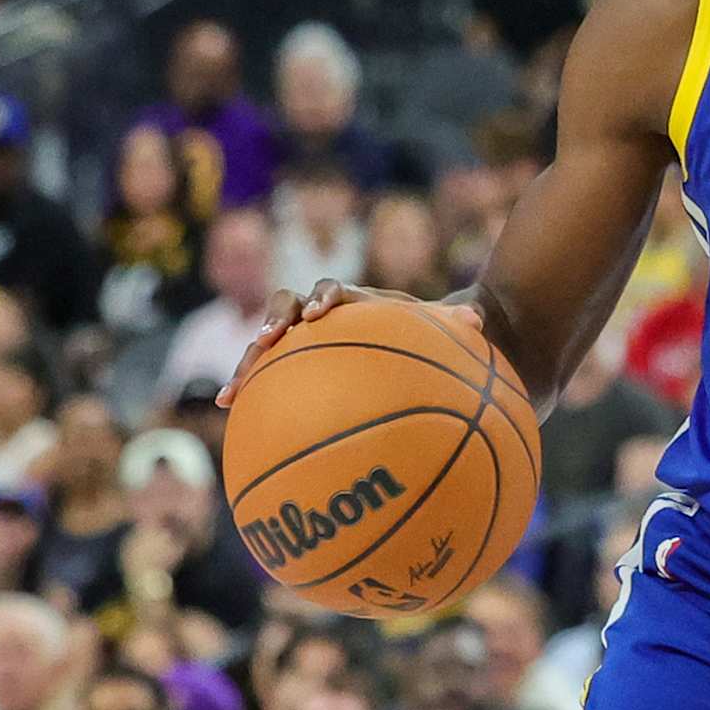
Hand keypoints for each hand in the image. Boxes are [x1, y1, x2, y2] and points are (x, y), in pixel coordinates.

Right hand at [217, 280, 487, 405]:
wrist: (412, 345)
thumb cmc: (428, 338)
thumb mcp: (444, 334)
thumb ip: (455, 326)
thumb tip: (479, 319)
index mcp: (352, 302)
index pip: (331, 290)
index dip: (322, 297)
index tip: (320, 314)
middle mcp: (320, 316)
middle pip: (286, 307)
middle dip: (273, 321)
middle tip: (267, 340)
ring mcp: (302, 342)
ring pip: (266, 346)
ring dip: (247, 363)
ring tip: (232, 394)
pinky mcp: (292, 369)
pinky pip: (267, 381)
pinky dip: (248, 394)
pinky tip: (230, 419)